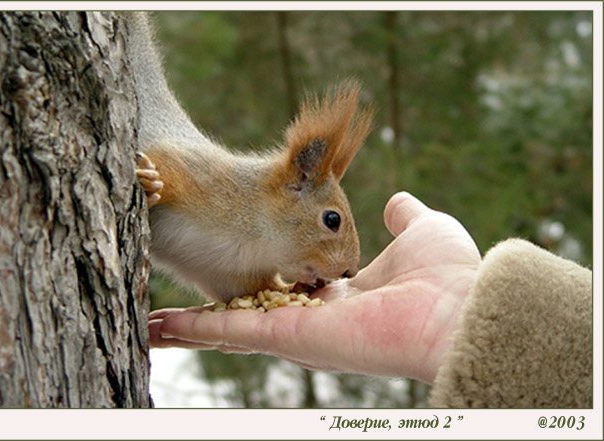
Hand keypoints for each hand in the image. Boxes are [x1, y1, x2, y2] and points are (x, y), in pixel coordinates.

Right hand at [148, 191, 480, 383]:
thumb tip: (395, 202)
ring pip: (229, 329)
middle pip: (248, 314)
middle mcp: (311, 316)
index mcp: (339, 293)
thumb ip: (402, 217)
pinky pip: (231, 332)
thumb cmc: (448, 274)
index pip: (285, 287)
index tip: (231, 267)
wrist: (460, 308)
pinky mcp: (288, 335)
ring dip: (187, 328)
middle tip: (168, 310)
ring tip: (146, 322)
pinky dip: (192, 330)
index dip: (256, 279)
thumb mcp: (421, 229)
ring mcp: (296, 329)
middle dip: (208, 316)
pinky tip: (156, 326)